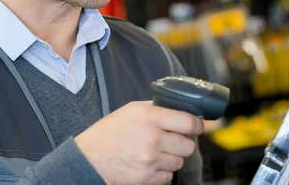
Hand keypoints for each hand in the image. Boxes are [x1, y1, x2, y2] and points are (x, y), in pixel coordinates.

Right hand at [74, 101, 203, 184]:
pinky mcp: (147, 178)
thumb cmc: (108, 133)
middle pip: (189, 145)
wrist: (88, 159)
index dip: (198, 125)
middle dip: (183, 143)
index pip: (189, 122)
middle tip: (171, 140)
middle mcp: (152, 138)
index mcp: (149, 117)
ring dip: (172, 158)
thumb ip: (157, 109)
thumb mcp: (131, 111)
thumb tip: (184, 111)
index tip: (200, 126)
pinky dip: (163, 172)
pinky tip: (150, 164)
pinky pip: (169, 176)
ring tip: (155, 152)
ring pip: (180, 162)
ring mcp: (150, 160)